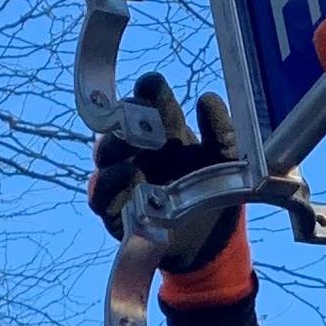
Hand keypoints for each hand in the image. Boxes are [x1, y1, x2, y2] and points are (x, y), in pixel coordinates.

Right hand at [86, 73, 248, 301]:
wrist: (210, 241)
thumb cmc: (215, 191)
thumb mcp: (226, 162)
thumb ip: (221, 132)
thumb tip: (207, 99)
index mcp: (165, 131)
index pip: (148, 100)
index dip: (147, 90)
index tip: (151, 85)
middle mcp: (139, 150)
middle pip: (119, 124)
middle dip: (124, 117)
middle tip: (135, 115)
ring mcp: (122, 178)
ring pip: (104, 156)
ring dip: (114, 148)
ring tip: (131, 149)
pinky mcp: (114, 211)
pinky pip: (100, 196)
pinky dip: (109, 186)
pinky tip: (129, 179)